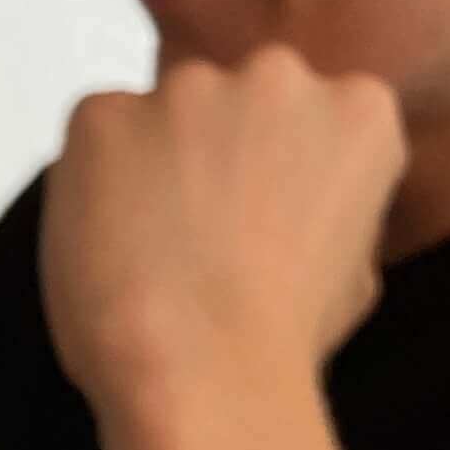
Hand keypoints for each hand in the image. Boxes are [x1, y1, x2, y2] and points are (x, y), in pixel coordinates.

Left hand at [41, 48, 403, 423]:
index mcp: (359, 110)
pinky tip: (111, 244)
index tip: (259, 230)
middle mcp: (279, 76)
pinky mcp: (103, 111)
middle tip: (198, 242)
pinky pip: (93, 139)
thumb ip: (329, 204)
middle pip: (225, 104)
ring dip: (149, 168)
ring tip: (153, 253)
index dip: (271, 180)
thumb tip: (300, 195)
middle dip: (208, 157)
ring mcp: (187, 86)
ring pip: (155, 119)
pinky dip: (89, 184)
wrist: (201, 373)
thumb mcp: (354, 270)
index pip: (302, 118)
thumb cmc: (280, 342)